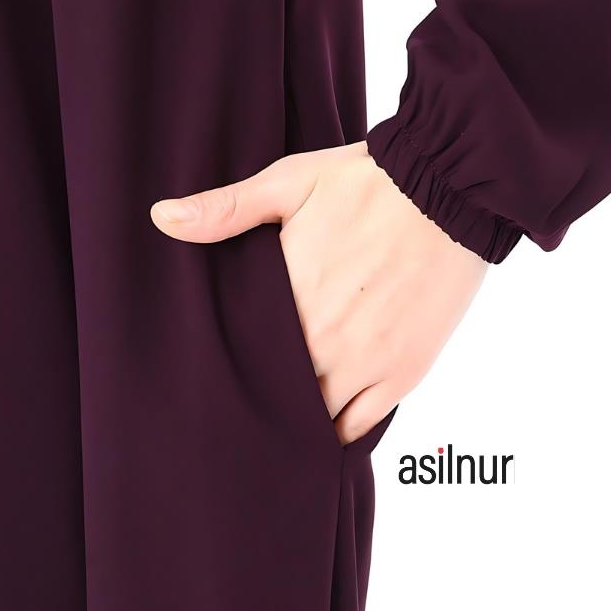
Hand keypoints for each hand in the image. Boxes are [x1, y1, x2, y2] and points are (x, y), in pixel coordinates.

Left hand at [150, 141, 486, 443]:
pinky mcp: (403, 372)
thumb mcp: (290, 182)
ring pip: (314, 418)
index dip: (226, 366)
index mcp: (289, 296)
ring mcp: (366, 363)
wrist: (448, 187)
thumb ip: (227, 208)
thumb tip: (161, 218)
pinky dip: (337, 428)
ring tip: (278, 415)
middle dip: (257, 396)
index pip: (239, 355)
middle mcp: (324, 340)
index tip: (214, 369)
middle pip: (273, 393)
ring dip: (296, 417)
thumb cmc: (367, 181)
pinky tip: (322, 424)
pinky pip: (359, 426)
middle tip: (241, 398)